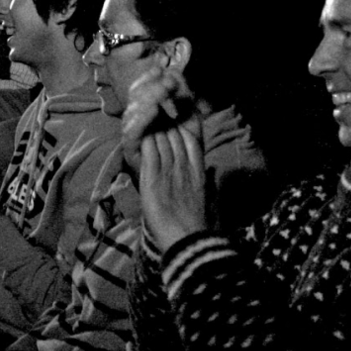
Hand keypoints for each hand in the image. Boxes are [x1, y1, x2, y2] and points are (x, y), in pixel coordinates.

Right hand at [120, 66, 193, 147]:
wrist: (182, 178)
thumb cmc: (184, 146)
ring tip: (164, 91)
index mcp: (147, 110)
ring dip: (149, 98)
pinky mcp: (130, 147)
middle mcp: (135, 119)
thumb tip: (175, 73)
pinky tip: (154, 109)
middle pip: (135, 96)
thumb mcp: (189, 117)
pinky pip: (132, 130)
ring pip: (132, 110)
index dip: (148, 77)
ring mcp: (131, 133)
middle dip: (152, 86)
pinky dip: (142, 117)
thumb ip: (184, 96)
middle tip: (169, 83)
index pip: (141, 88)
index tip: (161, 67)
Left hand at [138, 117, 207, 253]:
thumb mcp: (209, 198)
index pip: (192, 138)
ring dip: (153, 128)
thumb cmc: (200, 225)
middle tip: (155, 110)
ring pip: (160, 139)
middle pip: (174, 134)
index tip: (175, 116)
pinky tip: (139, 131)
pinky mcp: (152, 178)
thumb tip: (211, 171)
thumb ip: (209, 180)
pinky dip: (144, 139)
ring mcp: (168, 170)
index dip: (182, 124)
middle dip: (165, 122)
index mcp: (199, 170)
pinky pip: (148, 151)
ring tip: (145, 116)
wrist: (188, 240)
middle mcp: (184, 165)